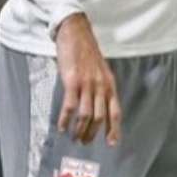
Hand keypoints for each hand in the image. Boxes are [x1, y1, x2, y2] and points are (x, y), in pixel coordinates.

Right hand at [55, 13, 121, 146]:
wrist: (76, 33)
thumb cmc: (86, 52)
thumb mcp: (100, 70)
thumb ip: (101, 87)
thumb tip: (98, 107)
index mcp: (109, 83)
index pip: (115, 110)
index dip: (114, 128)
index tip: (112, 143)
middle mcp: (101, 85)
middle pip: (100, 116)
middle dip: (92, 133)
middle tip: (84, 142)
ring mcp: (87, 83)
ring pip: (86, 115)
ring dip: (79, 130)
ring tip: (73, 137)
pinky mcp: (72, 81)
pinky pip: (70, 106)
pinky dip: (65, 119)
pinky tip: (61, 127)